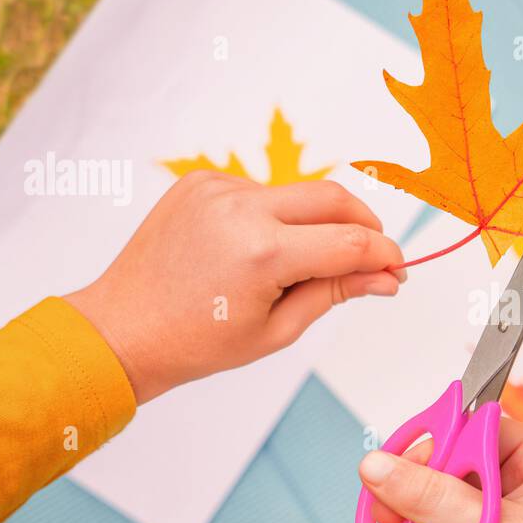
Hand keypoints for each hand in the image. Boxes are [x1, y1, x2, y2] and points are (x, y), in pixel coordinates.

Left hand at [66, 171, 403, 402]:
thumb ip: (336, 292)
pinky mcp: (200, 181)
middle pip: (334, 198)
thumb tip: (385, 278)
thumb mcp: (278, 329)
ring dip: (313, 224)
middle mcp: (242, 208)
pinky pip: (259, 191)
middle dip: (364, 224)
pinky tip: (252, 251)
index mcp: (263, 252)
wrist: (124, 329)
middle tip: (374, 256)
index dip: (385, 255)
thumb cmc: (197, 341)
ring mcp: (217, 188)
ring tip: (293, 268)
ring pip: (296, 195)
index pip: (352, 242)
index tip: (398, 271)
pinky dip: (272, 217)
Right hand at [358, 418, 522, 522]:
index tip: (399, 456)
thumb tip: (380, 466)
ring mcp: (506, 516)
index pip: (480, 426)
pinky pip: (441, 521)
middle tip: (386, 499)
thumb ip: (431, 496)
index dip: (440, 439)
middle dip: (420, 479)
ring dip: (416, 508)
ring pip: (443, 491)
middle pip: (456, 458)